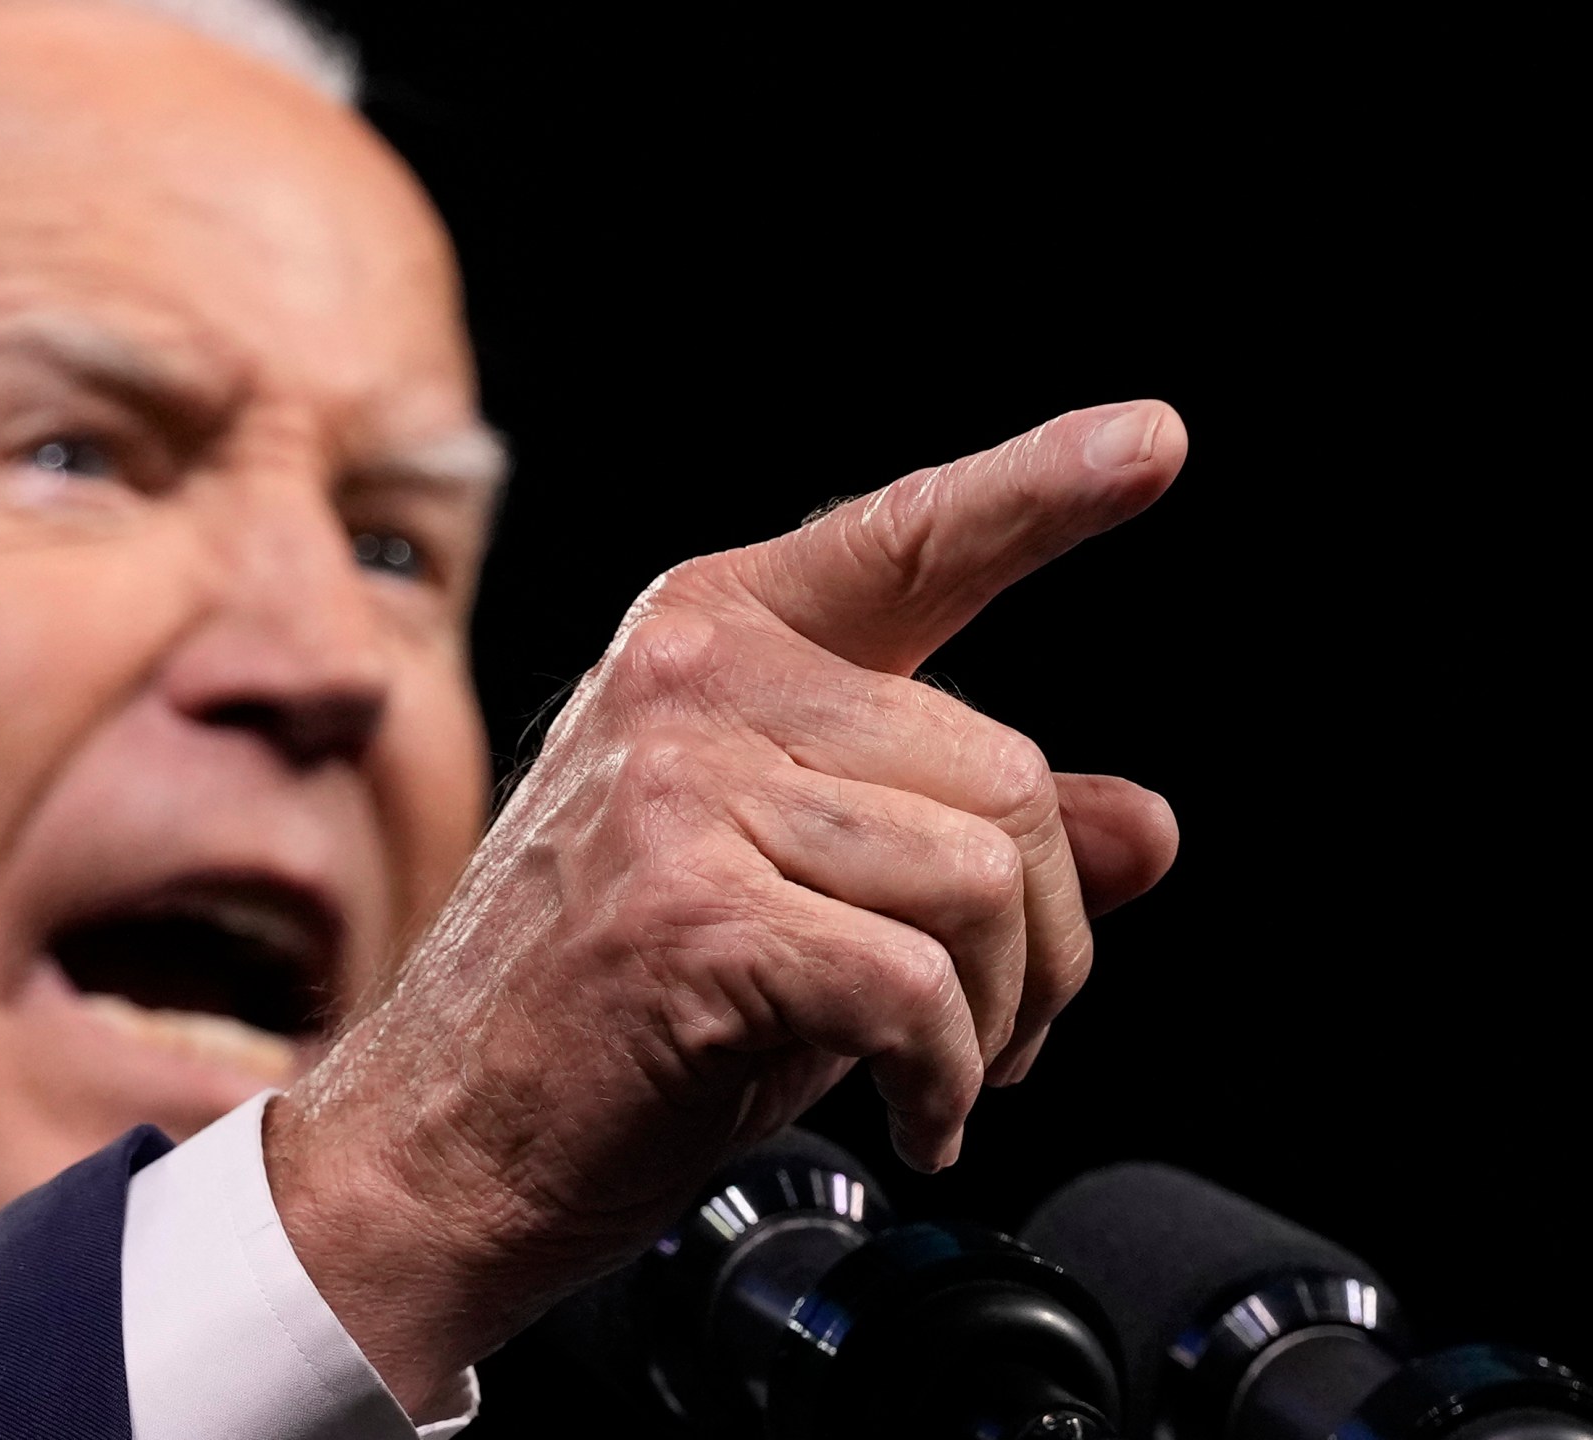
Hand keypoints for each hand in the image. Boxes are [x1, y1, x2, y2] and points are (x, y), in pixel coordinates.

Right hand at [266, 402, 1186, 1412]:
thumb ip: (957, 831)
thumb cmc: (604, 1011)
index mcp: (708, 638)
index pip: (907, 543)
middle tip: (1006, 1025)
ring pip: (981, 879)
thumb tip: (1145, 829)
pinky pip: (920, 989)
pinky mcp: (690, 914)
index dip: (1041, 493)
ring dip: (1003, 1016)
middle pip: (1005, 768)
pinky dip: (947, 1081)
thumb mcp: (802, 887)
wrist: (439, 1139)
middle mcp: (692, 683)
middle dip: (1045, 932)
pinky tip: (912, 1117)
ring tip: (942, 1076)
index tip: (1153, 444)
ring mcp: (680, 790)